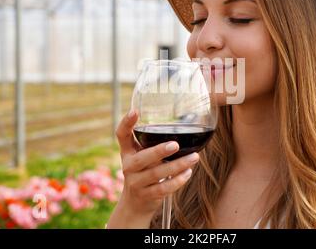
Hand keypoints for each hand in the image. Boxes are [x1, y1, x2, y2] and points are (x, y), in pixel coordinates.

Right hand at [108, 110, 199, 226]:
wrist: (135, 204)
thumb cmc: (144, 172)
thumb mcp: (143, 157)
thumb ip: (152, 144)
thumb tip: (184, 125)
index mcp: (128, 152)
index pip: (121, 135)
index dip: (126, 123)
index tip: (135, 111)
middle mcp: (128, 166)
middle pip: (142, 158)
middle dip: (159, 151)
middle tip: (176, 145)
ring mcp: (135, 182)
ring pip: (156, 174)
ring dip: (177, 166)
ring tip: (194, 158)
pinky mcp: (146, 196)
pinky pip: (163, 189)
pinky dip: (177, 181)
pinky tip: (188, 173)